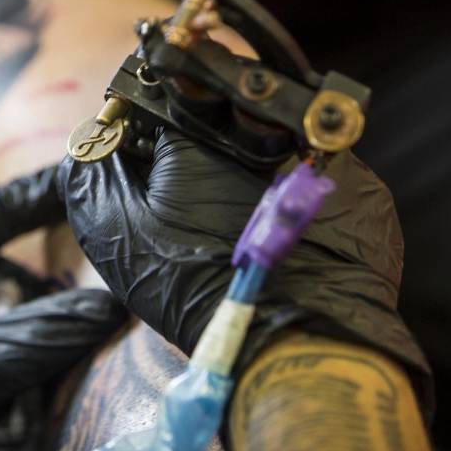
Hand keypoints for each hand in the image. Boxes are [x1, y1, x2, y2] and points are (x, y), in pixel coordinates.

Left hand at [0, 168, 126, 450]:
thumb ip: (46, 333)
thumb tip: (114, 304)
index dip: (50, 192)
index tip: (100, 170)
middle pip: (24, 276)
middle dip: (41, 320)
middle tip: (57, 339)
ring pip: (31, 322)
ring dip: (31, 369)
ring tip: (0, 412)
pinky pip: (23, 356)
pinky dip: (23, 389)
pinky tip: (0, 423)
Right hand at [57, 128, 432, 416]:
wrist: (289, 343)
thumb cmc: (193, 286)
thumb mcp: (115, 231)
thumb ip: (89, 172)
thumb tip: (90, 142)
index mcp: (197, 130)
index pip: (158, 106)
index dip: (143, 140)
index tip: (141, 171)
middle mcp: (262, 128)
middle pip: (218, 120)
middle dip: (199, 150)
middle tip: (191, 204)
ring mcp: (317, 155)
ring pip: (269, 145)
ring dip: (249, 169)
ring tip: (238, 223)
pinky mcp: (361, 189)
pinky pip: (310, 177)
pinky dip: (290, 196)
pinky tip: (276, 235)